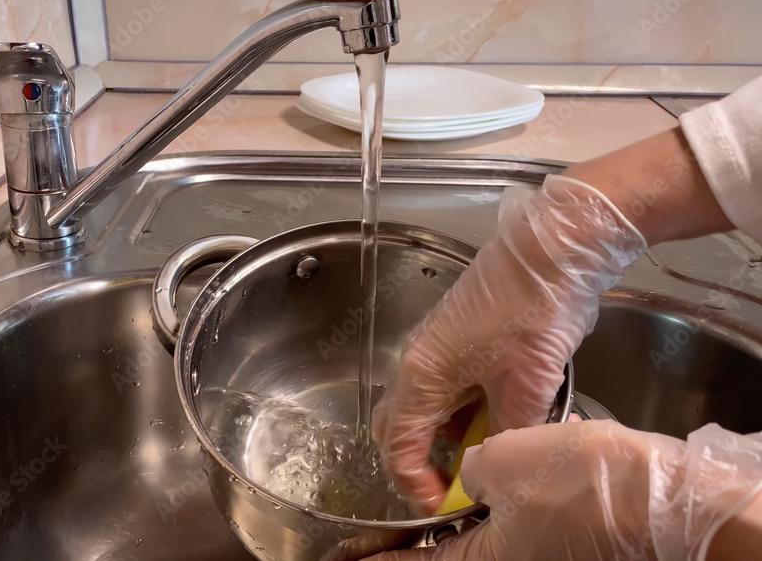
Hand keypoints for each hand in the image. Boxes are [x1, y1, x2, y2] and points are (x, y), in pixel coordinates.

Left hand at [364, 421, 761, 560]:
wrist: (658, 496)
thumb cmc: (575, 483)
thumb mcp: (500, 461)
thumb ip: (471, 468)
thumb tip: (472, 473)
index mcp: (487, 559)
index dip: (385, 559)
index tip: (353, 559)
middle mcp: (512, 560)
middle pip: (452, 553)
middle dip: (420, 540)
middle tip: (391, 529)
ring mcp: (540, 550)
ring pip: (486, 534)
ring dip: (459, 517)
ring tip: (436, 497)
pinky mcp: (565, 535)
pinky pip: (516, 520)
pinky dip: (496, 502)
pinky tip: (493, 476)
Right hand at [372, 174, 646, 513]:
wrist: (551, 251)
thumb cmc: (533, 311)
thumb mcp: (528, 387)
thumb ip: (508, 433)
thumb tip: (501, 463)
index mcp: (423, 376)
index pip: (398, 447)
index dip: (416, 485)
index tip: (444, 506)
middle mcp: (419, 361)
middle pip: (397, 426)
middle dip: (418, 462)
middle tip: (453, 486)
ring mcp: (436, 346)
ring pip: (423, 406)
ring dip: (443, 438)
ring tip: (483, 458)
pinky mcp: (457, 337)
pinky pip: (444, 387)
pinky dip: (460, 414)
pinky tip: (495, 421)